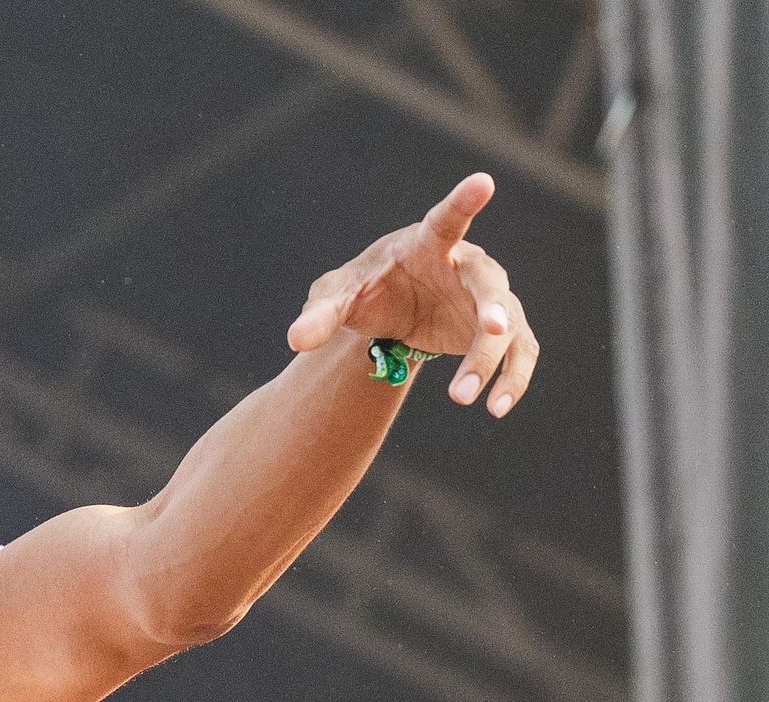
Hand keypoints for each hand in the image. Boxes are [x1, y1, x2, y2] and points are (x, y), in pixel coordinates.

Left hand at [286, 172, 539, 417]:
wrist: (389, 312)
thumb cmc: (366, 289)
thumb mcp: (336, 299)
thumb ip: (320, 315)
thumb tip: (295, 340)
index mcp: (427, 243)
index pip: (447, 219)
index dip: (463, 201)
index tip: (483, 181)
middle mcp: (467, 266)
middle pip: (488, 284)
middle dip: (493, 306)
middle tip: (494, 330)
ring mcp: (489, 298)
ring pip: (508, 326)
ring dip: (489, 361)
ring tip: (461, 397)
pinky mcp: (501, 331)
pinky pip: (519, 353)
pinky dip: (512, 380)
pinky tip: (497, 408)